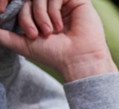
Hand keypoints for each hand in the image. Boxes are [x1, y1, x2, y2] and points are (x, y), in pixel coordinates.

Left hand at [0, 0, 116, 80]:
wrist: (77, 60)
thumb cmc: (55, 55)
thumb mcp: (23, 44)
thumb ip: (4, 35)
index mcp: (43, 16)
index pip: (23, 5)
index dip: (21, 15)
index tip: (28, 34)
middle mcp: (54, 9)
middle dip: (28, 16)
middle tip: (36, 34)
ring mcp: (65, 4)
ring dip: (40, 14)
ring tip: (49, 32)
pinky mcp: (77, 1)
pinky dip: (52, 11)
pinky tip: (60, 26)